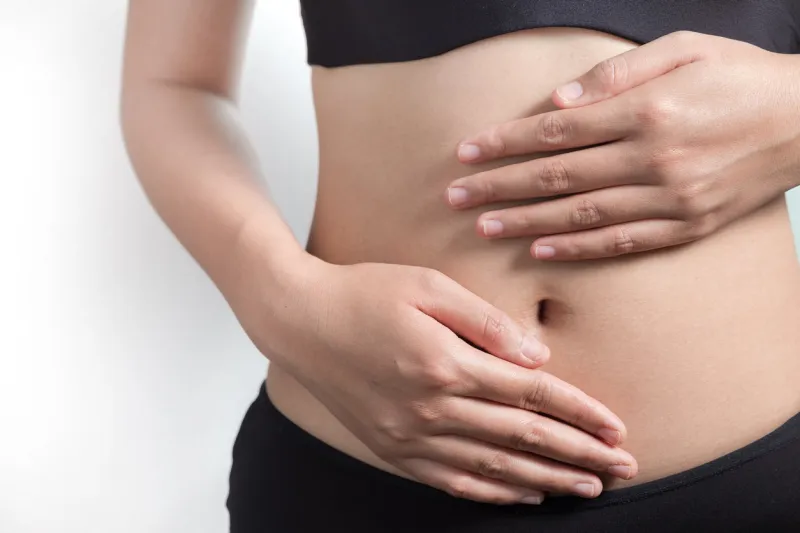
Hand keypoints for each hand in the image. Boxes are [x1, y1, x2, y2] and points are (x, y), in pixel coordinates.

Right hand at [245, 258, 636, 503]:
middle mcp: (431, 408)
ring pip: (494, 470)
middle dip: (579, 455)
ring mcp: (410, 436)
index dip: (580, 413)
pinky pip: (453, 482)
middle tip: (623, 470)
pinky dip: (495, 494)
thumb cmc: (365, 293)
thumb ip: (487, 322)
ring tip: (587, 488)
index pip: (531, 395)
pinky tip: (524, 496)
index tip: (617, 428)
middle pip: (522, 439)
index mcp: (445, 363)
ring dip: (547, 481)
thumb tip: (538, 355)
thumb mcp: (428, 287)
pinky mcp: (393, 450)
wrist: (301, 321)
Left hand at [446, 31, 799, 259]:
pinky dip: (577, 250)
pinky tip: (540, 251)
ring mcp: (670, 199)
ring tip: (483, 228)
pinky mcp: (686, 227)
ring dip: (524, 222)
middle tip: (455, 198)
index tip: (466, 151)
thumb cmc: (740, 76)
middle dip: (498, 187)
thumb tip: (556, 102)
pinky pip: (621, 242)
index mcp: (647, 111)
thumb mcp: (684, 49)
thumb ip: (615, 76)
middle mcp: (653, 159)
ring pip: (580, 215)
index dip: (505, 142)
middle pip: (557, 178)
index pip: (556, 132)